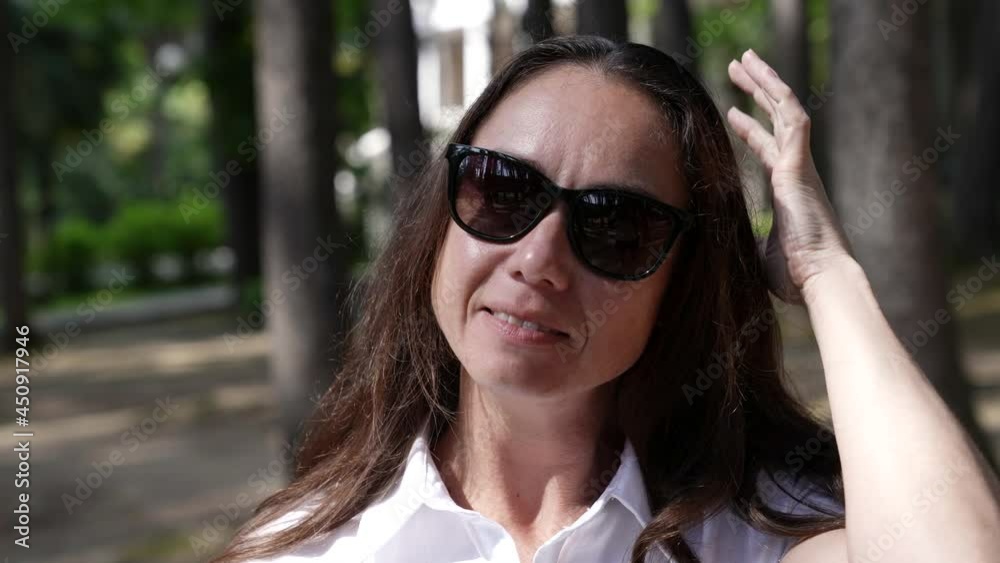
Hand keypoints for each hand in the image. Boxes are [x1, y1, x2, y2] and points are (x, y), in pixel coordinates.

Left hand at [726, 49, 853, 303]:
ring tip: (744, 59)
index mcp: (789, 189)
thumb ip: (741, 237)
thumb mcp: (755, 252)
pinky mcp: (800, 167)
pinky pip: (794, 121)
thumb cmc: (794, 277)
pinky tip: (763, 79)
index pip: (768, 148)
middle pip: (777, 119)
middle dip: (757, 91)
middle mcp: (797, 171)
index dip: (751, 129)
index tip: (732, 113)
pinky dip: (779, 97)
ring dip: (764, 82)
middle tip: (737, 68)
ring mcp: (800, 167)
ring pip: (785, 110)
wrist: (821, 280)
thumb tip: (715, 239)